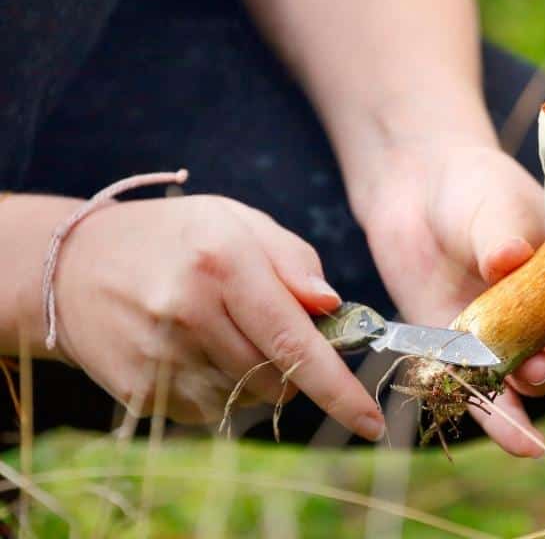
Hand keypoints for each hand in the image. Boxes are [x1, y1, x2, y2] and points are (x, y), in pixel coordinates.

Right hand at [50, 195, 386, 439]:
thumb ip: (294, 261)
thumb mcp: (238, 222)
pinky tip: (192, 349)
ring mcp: (160, 357)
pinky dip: (220, 387)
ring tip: (220, 330)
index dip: (338, 389)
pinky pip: (212, 411)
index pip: (295, 341)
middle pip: (280, 378)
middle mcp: (189, 312)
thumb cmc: (174, 239)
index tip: (371, 423)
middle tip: (267, 326)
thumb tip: (333, 306)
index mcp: (222, 262)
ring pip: (249, 399)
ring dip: (257, 376)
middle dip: (294, 365)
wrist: (72, 268)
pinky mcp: (141, 392)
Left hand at [357, 141, 544, 456]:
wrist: (417, 193)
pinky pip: (494, 400)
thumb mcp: (490, 203)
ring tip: (536, 368)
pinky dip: (509, 425)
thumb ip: (502, 234)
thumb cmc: (471, 190)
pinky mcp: (473, 358)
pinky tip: (526, 448)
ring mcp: (516, 338)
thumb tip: (508, 260)